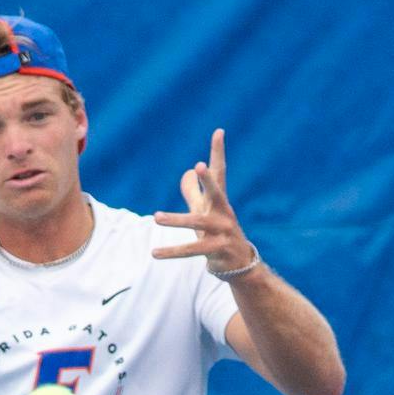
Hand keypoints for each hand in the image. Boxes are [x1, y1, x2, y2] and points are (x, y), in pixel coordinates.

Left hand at [151, 129, 254, 274]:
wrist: (239, 262)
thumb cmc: (218, 231)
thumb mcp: (205, 210)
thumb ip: (194, 192)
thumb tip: (187, 171)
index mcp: (219, 200)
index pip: (219, 173)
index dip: (218, 152)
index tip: (219, 132)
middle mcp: (223, 213)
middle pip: (217, 193)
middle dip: (209, 180)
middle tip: (200, 166)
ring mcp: (223, 231)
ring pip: (197, 224)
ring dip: (177, 220)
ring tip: (156, 217)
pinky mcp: (217, 249)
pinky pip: (191, 251)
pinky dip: (172, 252)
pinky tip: (155, 253)